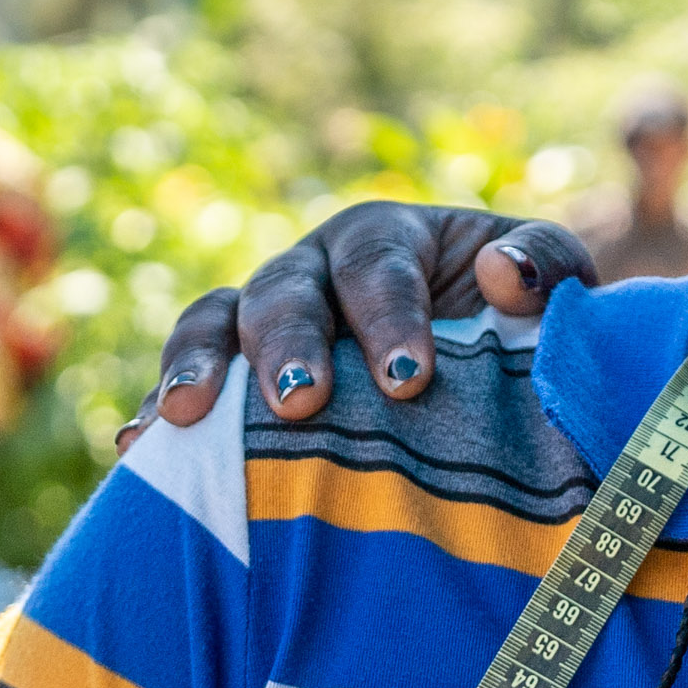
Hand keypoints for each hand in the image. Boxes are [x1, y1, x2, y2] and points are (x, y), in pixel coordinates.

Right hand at [125, 205, 591, 447]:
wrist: (485, 371)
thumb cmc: (517, 321)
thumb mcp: (549, 285)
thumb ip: (543, 267)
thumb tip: (502, 275)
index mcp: (385, 238)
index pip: (378, 266)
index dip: (389, 317)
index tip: (409, 379)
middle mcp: (311, 269)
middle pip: (284, 292)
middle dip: (288, 345)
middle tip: (301, 404)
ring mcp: (259, 321)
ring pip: (212, 323)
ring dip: (199, 366)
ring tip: (185, 417)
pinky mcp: (231, 379)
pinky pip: (183, 386)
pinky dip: (158, 412)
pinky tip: (137, 449)